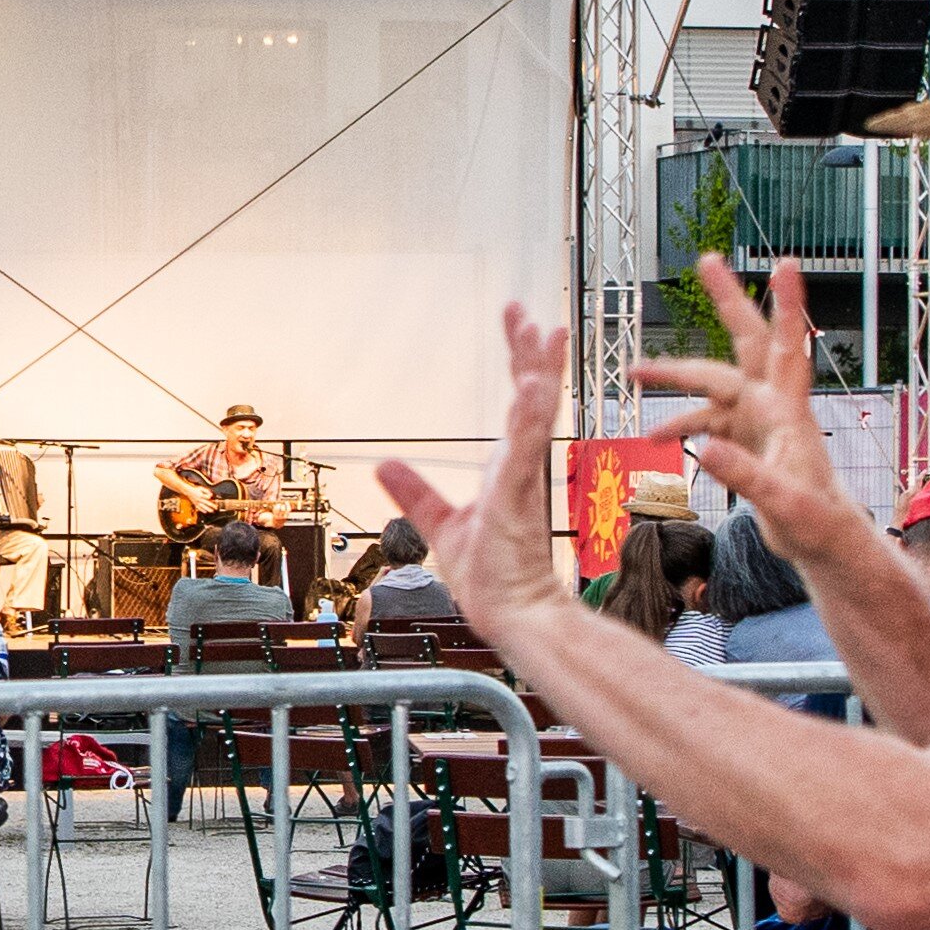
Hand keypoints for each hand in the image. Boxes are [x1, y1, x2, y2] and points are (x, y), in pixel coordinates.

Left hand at [373, 308, 576, 638]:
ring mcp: (523, 481)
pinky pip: (525, 452)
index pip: (520, 403)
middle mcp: (521, 467)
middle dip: (533, 355)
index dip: (521, 361)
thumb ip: (415, 492)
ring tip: (544, 336)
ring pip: (537, 417)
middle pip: (534, 399)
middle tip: (531, 315)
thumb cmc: (490, 576)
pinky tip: (531, 390)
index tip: (520, 321)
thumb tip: (385, 466)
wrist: (513, 614)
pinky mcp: (518, 500)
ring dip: (540, 376)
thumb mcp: (439, 524)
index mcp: (509, 468)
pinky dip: (528, 420)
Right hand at [635, 254, 853, 560]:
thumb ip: (743, 474)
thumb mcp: (782, 503)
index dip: (788, 305)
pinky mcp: (747, 439)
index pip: (787, 347)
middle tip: (707, 259)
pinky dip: (681, 426)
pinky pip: (707, 422)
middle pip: (747, 342)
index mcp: (787, 411)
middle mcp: (772, 405)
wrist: (825, 544)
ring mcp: (758, 420)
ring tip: (633, 372)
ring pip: (714, 383)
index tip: (786, 262)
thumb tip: (704, 447)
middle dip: (728, 300)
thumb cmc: (816, 523)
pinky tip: (658, 439)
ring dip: (676, 377)